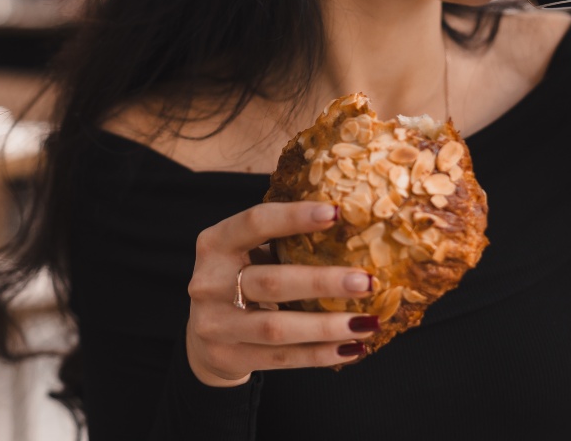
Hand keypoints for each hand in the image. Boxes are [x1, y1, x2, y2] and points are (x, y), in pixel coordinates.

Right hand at [185, 201, 380, 386]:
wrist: (203, 335)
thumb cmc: (240, 280)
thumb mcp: (247, 253)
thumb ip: (283, 242)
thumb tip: (355, 232)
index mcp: (215, 243)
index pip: (255, 223)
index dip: (294, 217)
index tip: (337, 213)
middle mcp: (209, 282)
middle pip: (272, 281)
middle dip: (323, 281)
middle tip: (367, 282)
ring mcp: (214, 323)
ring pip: (278, 327)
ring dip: (328, 326)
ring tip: (367, 322)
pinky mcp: (227, 356)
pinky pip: (281, 358)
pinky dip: (320, 354)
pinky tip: (351, 348)